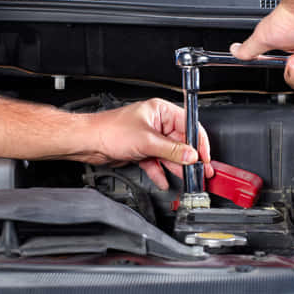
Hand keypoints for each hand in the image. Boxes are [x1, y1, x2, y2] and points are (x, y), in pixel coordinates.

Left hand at [83, 98, 213, 189]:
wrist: (88, 142)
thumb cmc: (109, 130)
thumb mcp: (146, 141)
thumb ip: (171, 150)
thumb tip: (190, 155)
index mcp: (161, 111)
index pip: (189, 124)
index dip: (199, 142)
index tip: (204, 157)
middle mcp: (157, 123)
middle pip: (181, 142)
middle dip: (189, 158)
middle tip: (199, 171)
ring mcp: (150, 137)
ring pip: (170, 154)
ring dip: (176, 167)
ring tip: (186, 179)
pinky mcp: (142, 150)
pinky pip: (157, 162)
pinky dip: (160, 172)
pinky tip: (164, 182)